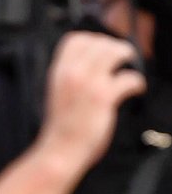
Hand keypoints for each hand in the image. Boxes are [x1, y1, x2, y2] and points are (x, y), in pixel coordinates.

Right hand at [41, 32, 146, 176]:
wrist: (58, 154)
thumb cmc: (58, 132)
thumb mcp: (56, 97)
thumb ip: (70, 80)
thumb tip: (92, 69)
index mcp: (58, 73)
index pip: (75, 39)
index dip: (92, 41)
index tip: (101, 51)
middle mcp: (73, 73)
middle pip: (99, 42)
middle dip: (113, 48)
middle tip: (121, 59)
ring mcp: (89, 84)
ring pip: (116, 52)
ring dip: (127, 57)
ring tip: (130, 68)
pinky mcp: (103, 97)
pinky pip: (129, 77)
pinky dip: (137, 83)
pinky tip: (137, 90)